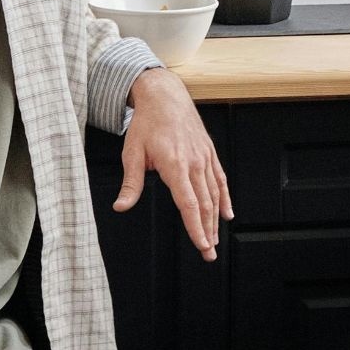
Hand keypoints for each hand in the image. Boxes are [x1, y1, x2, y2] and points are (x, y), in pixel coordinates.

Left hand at [116, 68, 232, 261]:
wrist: (165, 96)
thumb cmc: (147, 123)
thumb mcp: (132, 153)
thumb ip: (130, 183)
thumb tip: (121, 206)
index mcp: (175, 165)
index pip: (188, 203)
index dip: (195, 227)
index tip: (201, 245)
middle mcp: (194, 163)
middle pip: (205, 204)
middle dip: (208, 231)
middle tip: (209, 253)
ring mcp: (205, 158)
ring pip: (214, 195)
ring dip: (216, 220)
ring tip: (215, 240)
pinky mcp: (209, 153)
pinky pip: (220, 179)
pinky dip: (225, 198)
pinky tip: (227, 213)